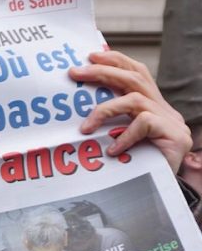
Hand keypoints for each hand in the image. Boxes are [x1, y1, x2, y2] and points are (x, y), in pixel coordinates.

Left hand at [71, 51, 190, 172]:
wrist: (162, 193)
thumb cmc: (135, 166)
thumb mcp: (118, 138)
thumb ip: (109, 120)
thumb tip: (75, 107)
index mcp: (151, 104)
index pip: (136, 72)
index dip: (115, 60)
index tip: (89, 57)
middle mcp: (162, 108)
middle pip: (134, 78)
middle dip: (102, 72)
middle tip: (75, 73)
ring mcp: (170, 121)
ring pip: (134, 100)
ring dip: (104, 110)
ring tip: (85, 128)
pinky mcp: (174, 136)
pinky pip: (143, 124)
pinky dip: (123, 136)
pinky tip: (112, 150)